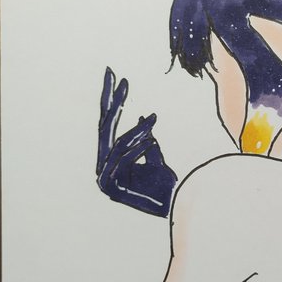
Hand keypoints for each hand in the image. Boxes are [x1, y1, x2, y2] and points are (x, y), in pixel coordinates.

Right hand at [96, 67, 176, 216]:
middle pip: (104, 129)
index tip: (119, 78)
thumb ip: (145, 139)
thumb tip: (144, 116)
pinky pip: (122, 160)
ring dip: (137, 131)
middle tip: (113, 74)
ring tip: (154, 120)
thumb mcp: (156, 155)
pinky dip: (137, 149)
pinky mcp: (110, 189)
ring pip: (117, 144)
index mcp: (111, 160)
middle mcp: (103, 169)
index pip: (110, 126)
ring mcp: (104, 180)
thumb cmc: (168, 184)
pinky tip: (151, 141)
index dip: (114, 102)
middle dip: (111, 101)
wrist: (177, 206)